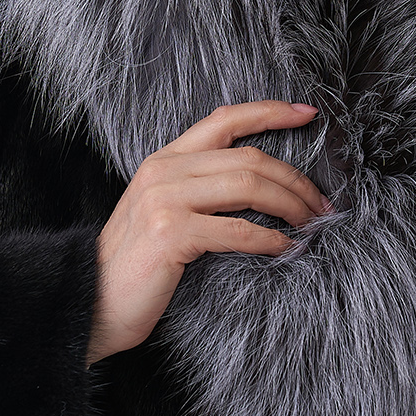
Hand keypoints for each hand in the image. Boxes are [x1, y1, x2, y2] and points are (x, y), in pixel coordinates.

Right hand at [86, 101, 327, 363]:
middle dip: (295, 179)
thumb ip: (199, 189)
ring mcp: (164, 199)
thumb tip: (262, 186)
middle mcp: (163, 170)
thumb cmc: (138, 266)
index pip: (225, 118)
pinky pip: (238, 230)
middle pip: (249, 157)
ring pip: (248, 186)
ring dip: (291, 205)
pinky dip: (271, 239)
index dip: (271, 112)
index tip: (309, 114)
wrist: (92, 303)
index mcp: (165, 159)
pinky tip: (287, 248)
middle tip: (323, 204)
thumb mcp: (163, 212)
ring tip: (313, 223)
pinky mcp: (169, 232)